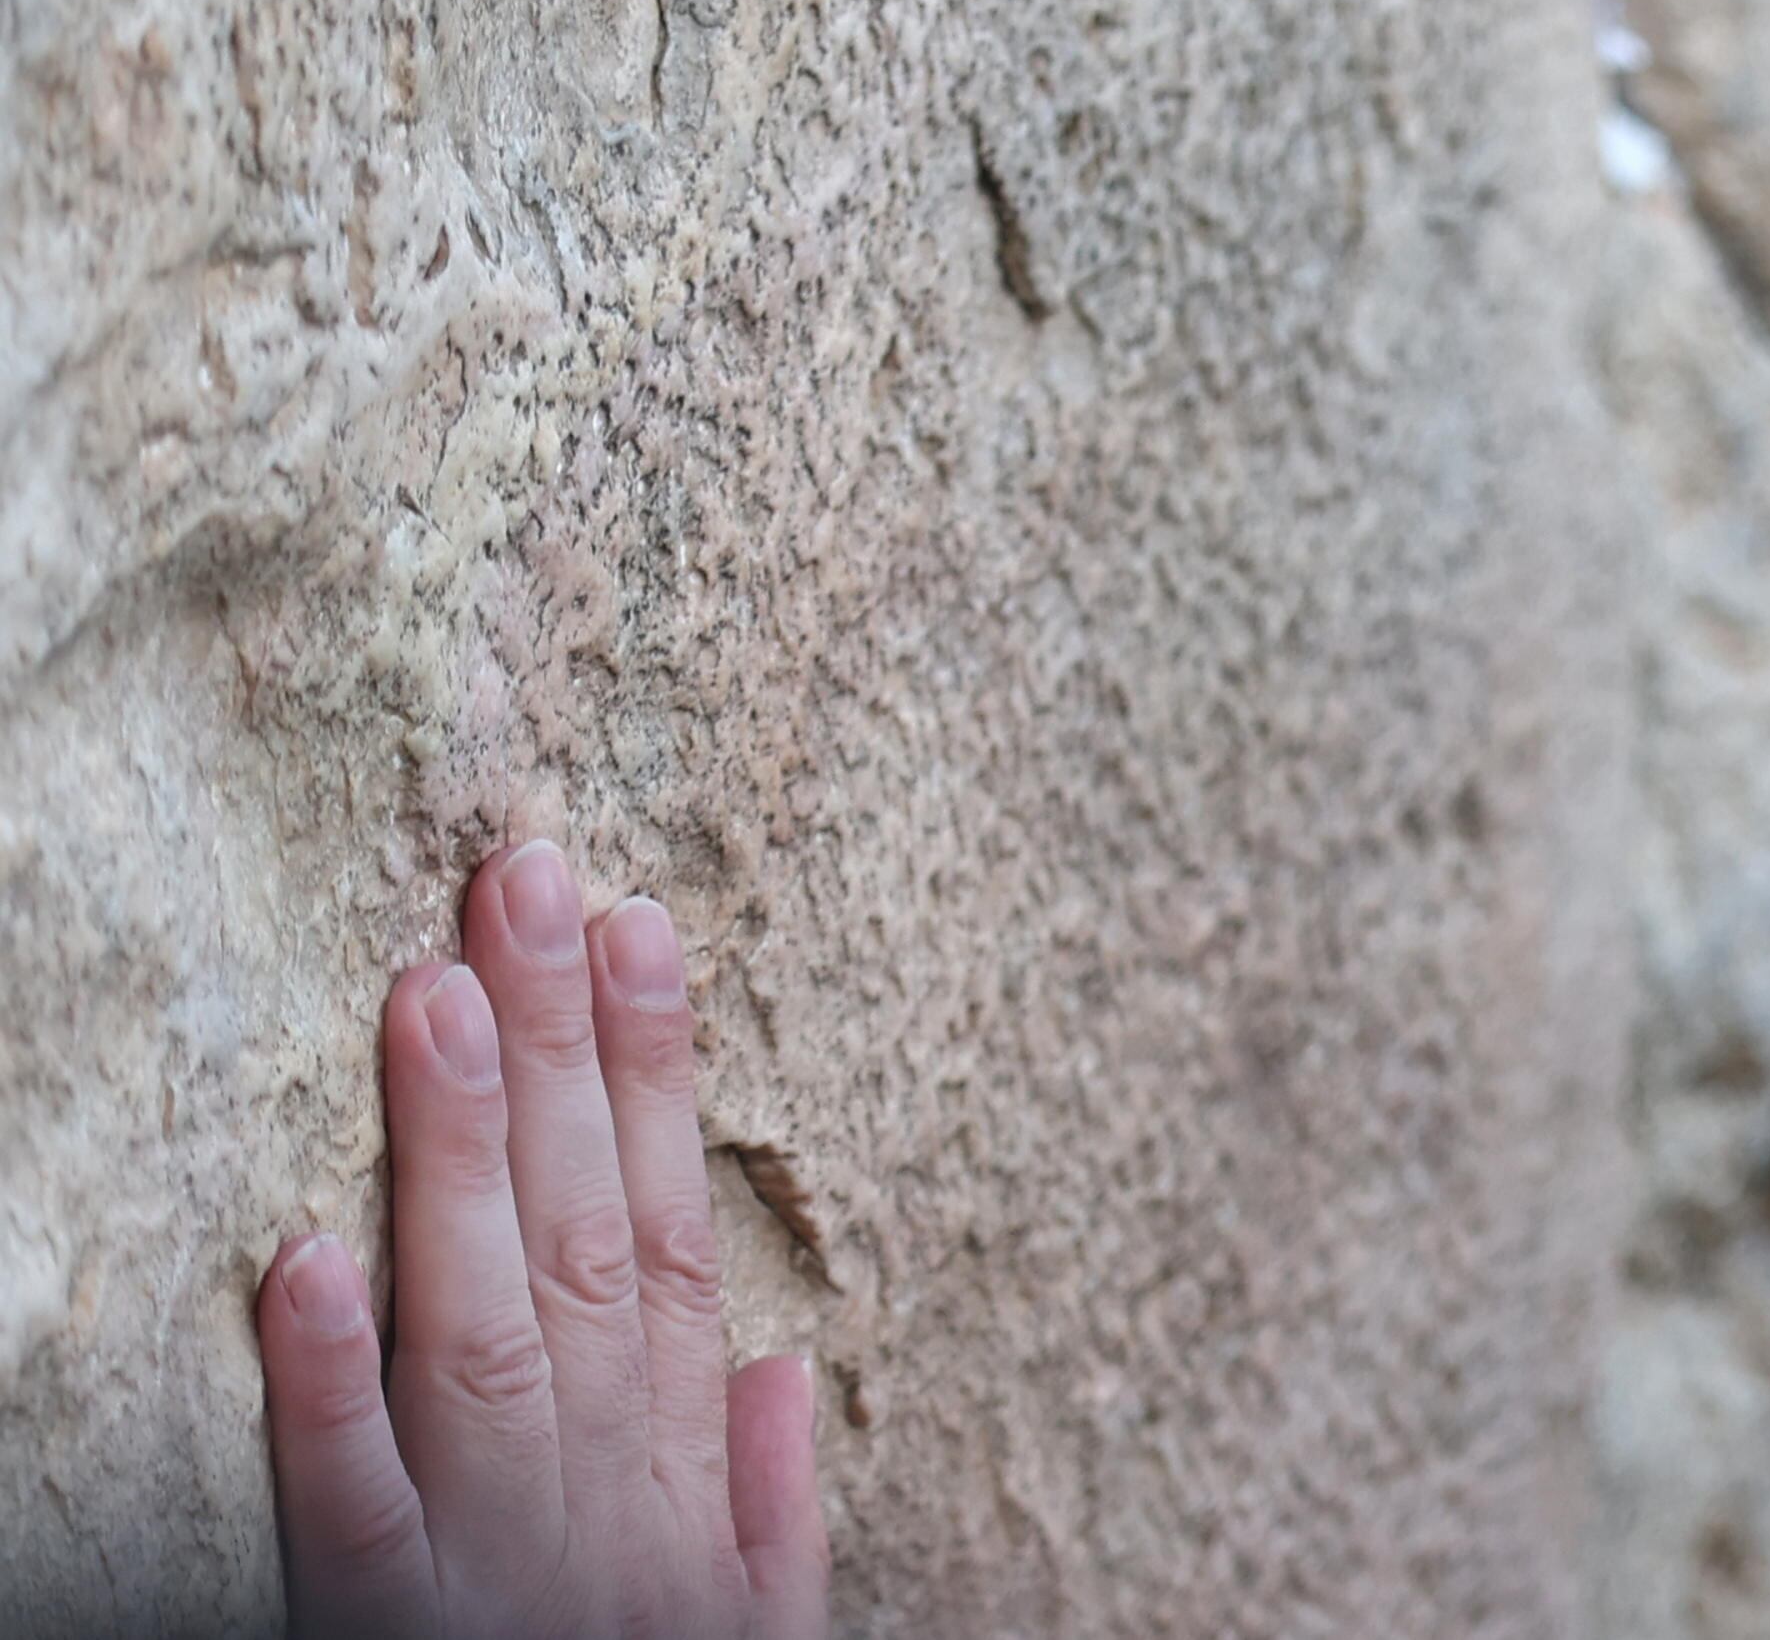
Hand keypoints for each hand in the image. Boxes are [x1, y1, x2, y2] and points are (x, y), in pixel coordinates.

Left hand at [252, 842, 827, 1639]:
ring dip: (464, 1161)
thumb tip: (791, 1369)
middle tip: (521, 875)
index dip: (660, 1080)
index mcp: (680, 1496)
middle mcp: (600, 1511)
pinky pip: (350, 1519)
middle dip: (563, 1054)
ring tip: (431, 993)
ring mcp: (496, 1576)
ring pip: (486, 1334)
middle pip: (587, 1247)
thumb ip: (775, 1521)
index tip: (639, 926)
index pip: (675, 1243)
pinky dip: (328, 1392)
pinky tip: (304, 1261)